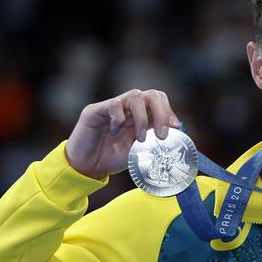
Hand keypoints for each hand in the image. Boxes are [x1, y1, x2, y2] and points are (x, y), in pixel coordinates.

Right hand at [65, 89, 179, 178]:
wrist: (86, 167)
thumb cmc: (111, 158)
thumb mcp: (138, 152)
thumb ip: (153, 142)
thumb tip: (175, 137)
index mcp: (139, 116)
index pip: (159, 101)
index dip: (168, 112)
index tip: (175, 128)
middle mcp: (127, 108)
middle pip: (151, 94)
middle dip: (161, 113)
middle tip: (161, 134)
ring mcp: (112, 107)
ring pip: (135, 95)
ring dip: (142, 118)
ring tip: (140, 139)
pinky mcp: (95, 110)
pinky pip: (113, 104)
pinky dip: (119, 118)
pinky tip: (115, 131)